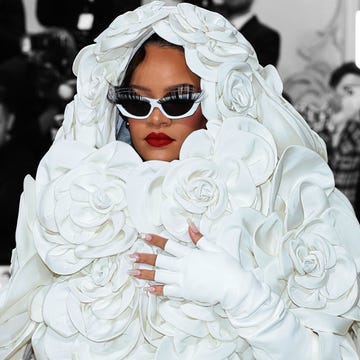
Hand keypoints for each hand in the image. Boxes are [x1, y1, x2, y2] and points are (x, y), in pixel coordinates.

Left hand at [128, 224, 255, 307]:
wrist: (234, 287)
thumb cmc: (227, 266)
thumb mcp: (214, 247)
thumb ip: (199, 237)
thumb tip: (189, 224)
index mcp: (190, 254)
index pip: (168, 245)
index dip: (155, 240)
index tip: (142, 235)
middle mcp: (183, 267)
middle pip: (159, 261)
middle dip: (143, 258)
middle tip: (130, 256)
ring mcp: (183, 281)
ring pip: (159, 277)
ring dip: (144, 274)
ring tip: (131, 272)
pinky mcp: (185, 293)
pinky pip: (167, 292)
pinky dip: (156, 291)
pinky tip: (146, 290)